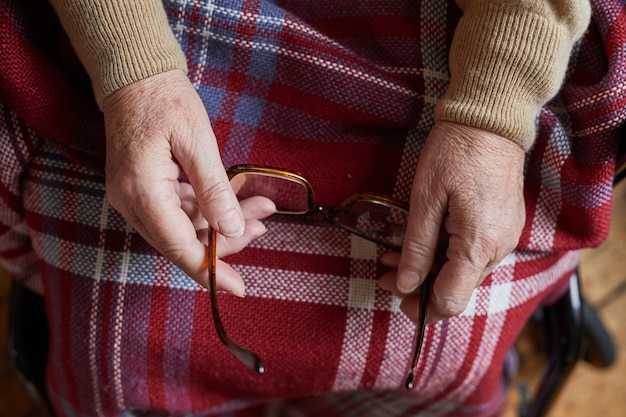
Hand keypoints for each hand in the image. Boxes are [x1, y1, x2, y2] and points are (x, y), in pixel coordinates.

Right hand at [103, 70, 273, 294]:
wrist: (134, 75)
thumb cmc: (166, 100)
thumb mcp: (197, 141)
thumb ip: (214, 190)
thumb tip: (230, 230)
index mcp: (142, 191)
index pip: (179, 246)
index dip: (210, 271)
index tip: (238, 288)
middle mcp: (131, 202)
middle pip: (182, 241)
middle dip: (225, 239)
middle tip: (262, 224)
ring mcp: (133, 197)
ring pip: (182, 228)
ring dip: (219, 222)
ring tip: (258, 207)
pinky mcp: (141, 189)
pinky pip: (176, 212)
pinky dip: (205, 210)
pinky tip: (232, 199)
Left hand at [378, 121, 524, 321]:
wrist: (491, 121)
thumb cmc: (455, 153)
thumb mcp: (425, 199)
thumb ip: (417, 247)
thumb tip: (407, 285)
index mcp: (478, 245)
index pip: (450, 300)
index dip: (421, 308)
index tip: (397, 301)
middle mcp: (497, 249)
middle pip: (456, 289)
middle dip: (418, 286)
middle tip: (385, 274)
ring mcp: (503, 238)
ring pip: (463, 272)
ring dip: (429, 269)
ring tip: (395, 255)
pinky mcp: (502, 227)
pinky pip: (473, 253)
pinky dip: (446, 254)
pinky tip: (423, 242)